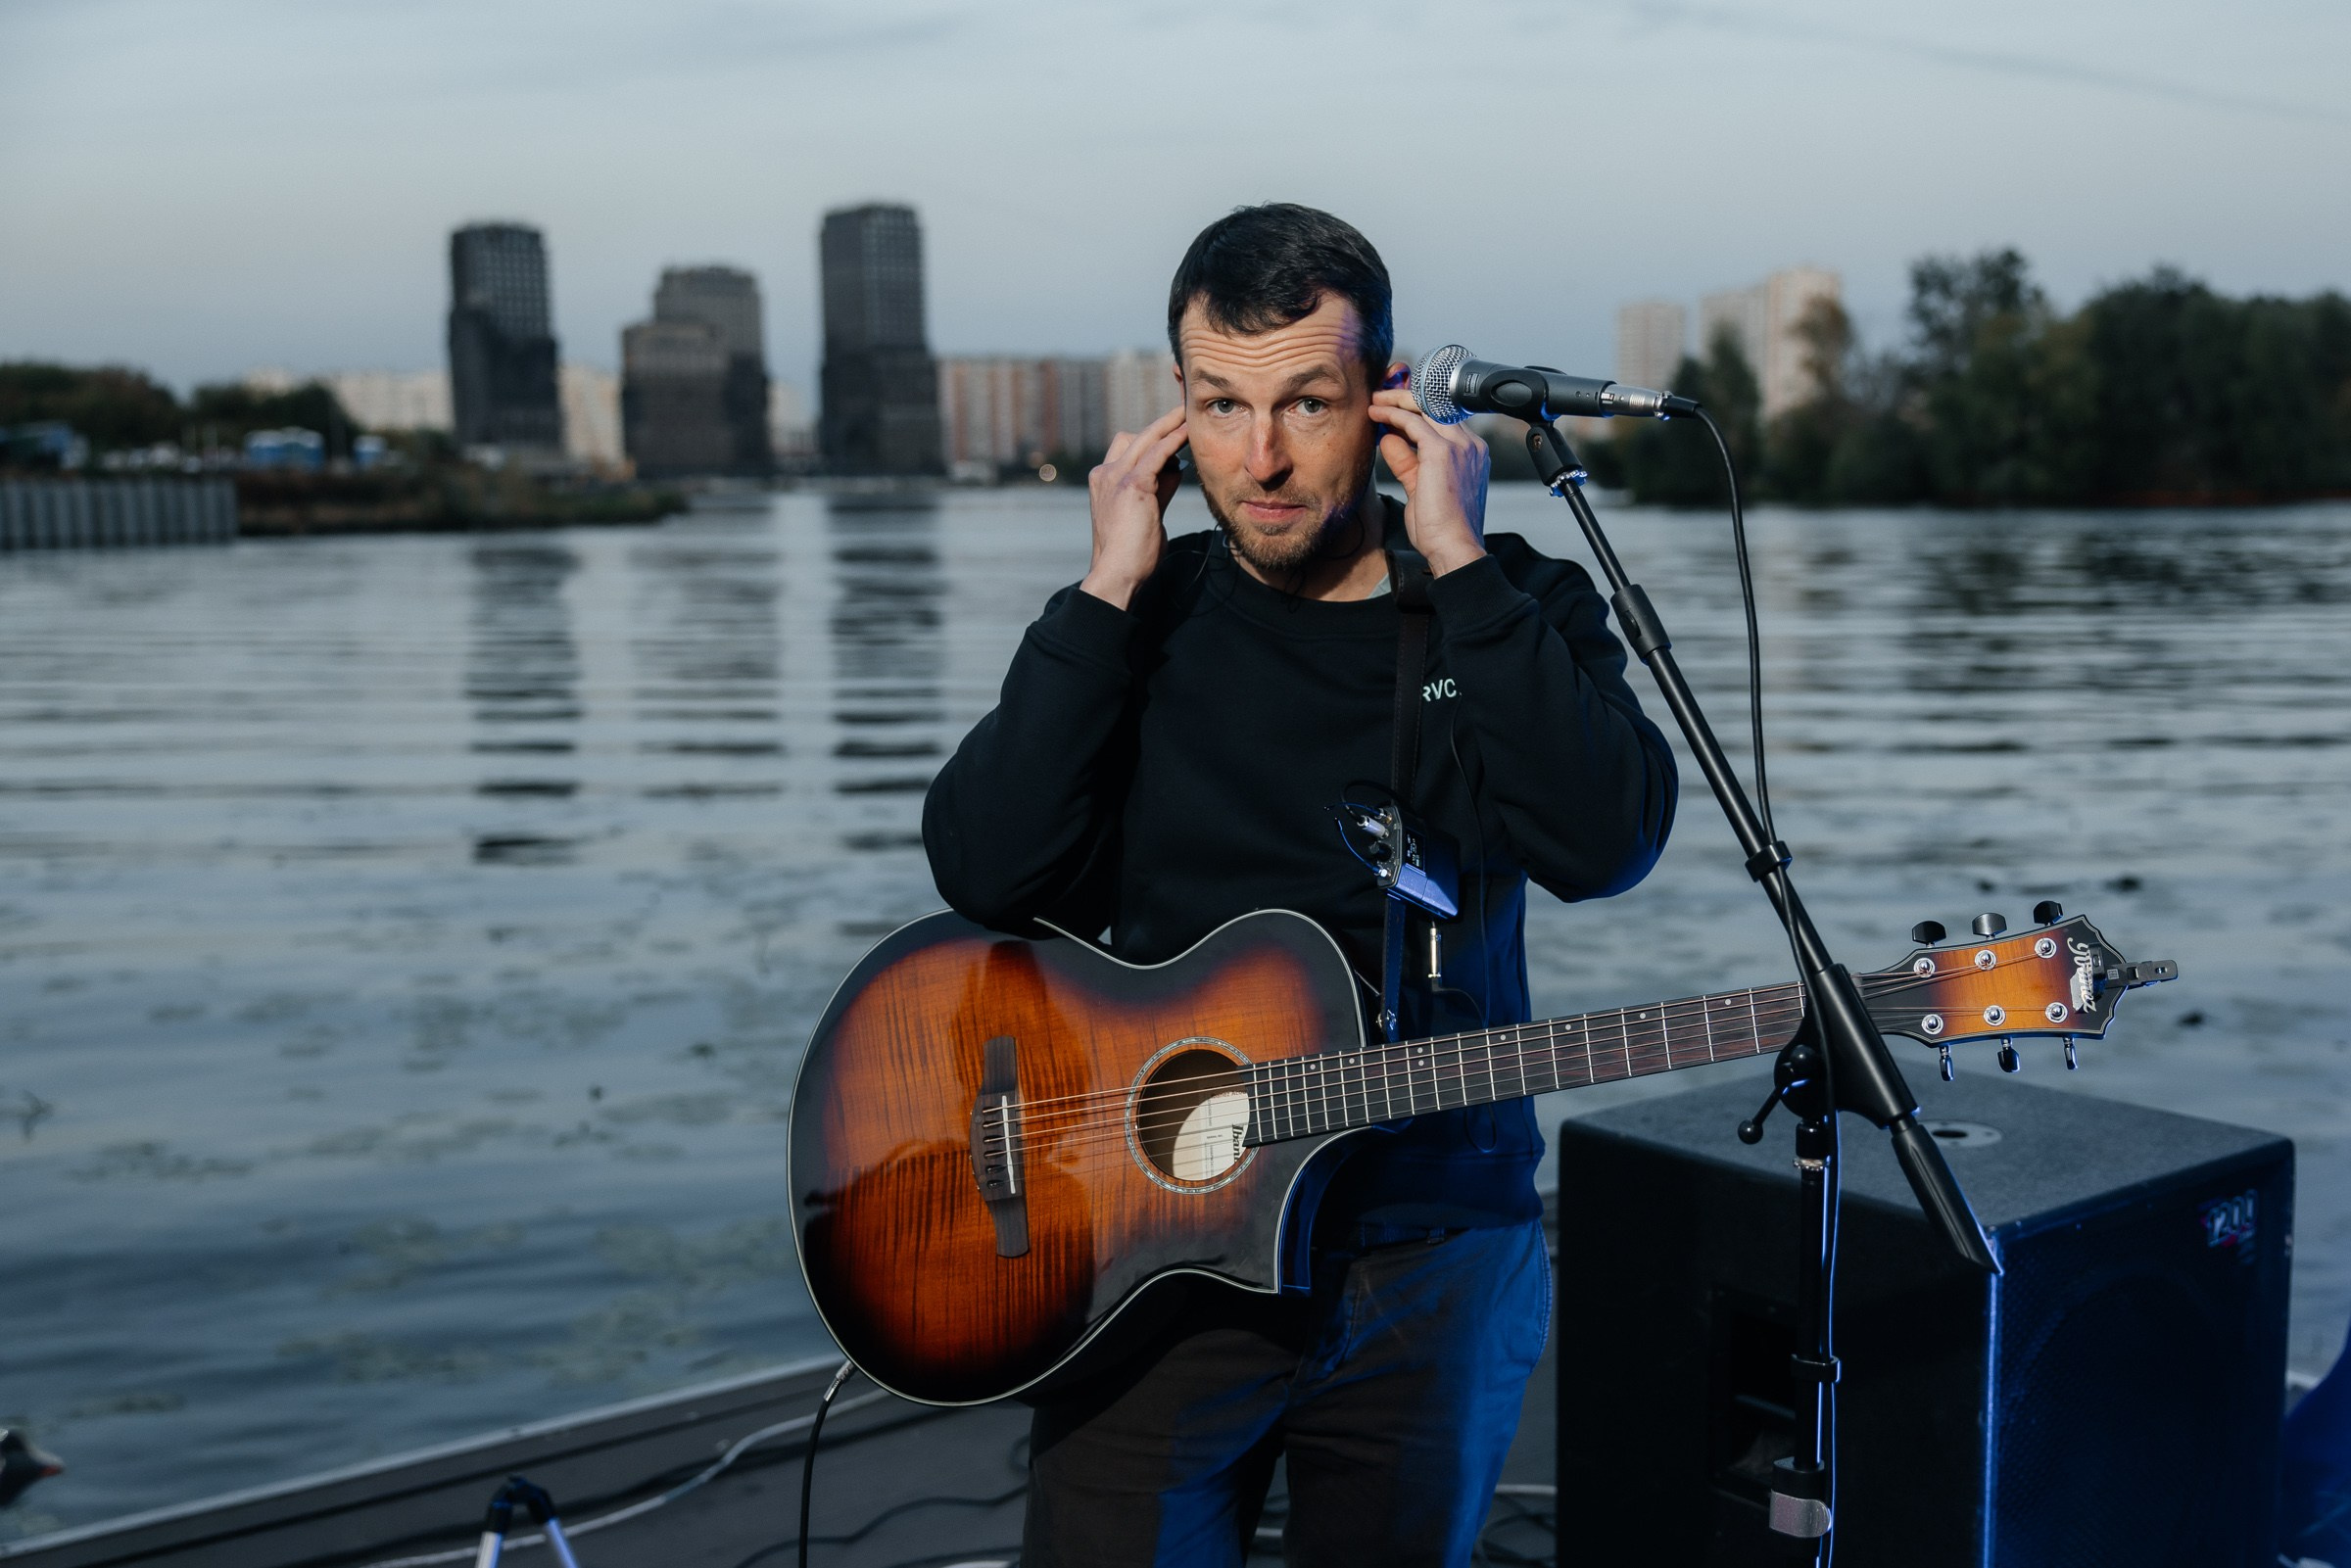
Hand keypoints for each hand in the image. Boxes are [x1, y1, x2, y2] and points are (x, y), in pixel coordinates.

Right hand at [1080, 404, 1188, 610]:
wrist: (1118, 572)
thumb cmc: (1132, 552)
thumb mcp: (1145, 513)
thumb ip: (1158, 488)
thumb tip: (1176, 468)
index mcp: (1103, 481)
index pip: (1126, 448)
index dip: (1149, 439)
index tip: (1169, 431)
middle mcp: (1105, 474)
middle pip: (1135, 437)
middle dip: (1160, 424)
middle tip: (1182, 410)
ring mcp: (1115, 477)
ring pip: (1146, 439)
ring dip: (1169, 426)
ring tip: (1188, 414)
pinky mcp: (1133, 484)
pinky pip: (1157, 453)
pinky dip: (1173, 440)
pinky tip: (1187, 432)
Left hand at [1370, 373, 1488, 575]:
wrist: (1454, 547)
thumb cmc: (1441, 528)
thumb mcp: (1421, 487)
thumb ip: (1407, 461)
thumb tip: (1389, 439)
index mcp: (1471, 453)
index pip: (1443, 418)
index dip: (1417, 408)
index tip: (1394, 406)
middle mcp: (1469, 445)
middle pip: (1436, 406)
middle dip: (1405, 397)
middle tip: (1381, 396)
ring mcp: (1459, 447)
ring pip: (1424, 408)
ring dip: (1395, 401)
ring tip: (1375, 401)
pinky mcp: (1442, 453)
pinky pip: (1413, 423)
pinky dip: (1392, 415)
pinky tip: (1376, 414)